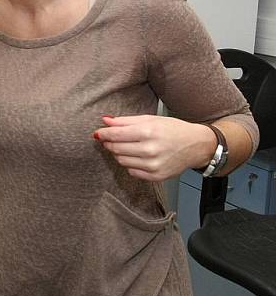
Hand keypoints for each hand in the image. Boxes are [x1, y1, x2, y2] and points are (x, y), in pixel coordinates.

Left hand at [93, 115, 214, 181]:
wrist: (197, 146)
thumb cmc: (173, 130)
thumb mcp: (150, 119)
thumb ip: (125, 121)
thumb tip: (105, 120)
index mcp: (148, 132)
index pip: (115, 135)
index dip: (103, 134)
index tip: (98, 133)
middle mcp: (150, 150)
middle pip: (116, 149)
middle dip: (109, 143)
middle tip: (111, 139)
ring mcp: (153, 165)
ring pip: (121, 161)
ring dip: (119, 154)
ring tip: (127, 147)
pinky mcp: (155, 176)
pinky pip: (131, 171)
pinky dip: (130, 164)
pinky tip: (138, 156)